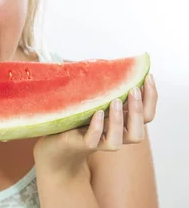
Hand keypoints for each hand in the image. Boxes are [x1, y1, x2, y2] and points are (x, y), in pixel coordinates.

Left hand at [33, 74, 156, 182]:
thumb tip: (115, 64)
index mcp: (123, 123)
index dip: (151, 97)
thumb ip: (109, 89)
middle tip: (134, 89)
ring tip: (115, 101)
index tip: (148, 76)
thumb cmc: (79, 117)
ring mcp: (99, 142)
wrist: (56, 142)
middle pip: (138, 130)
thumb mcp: (97, 100)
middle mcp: (115, 135)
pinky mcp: (81, 144)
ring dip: (119, 120)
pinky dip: (97, 127)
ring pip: (118, 140)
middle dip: (139, 110)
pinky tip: (97, 113)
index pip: (146, 115)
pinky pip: (93, 140)